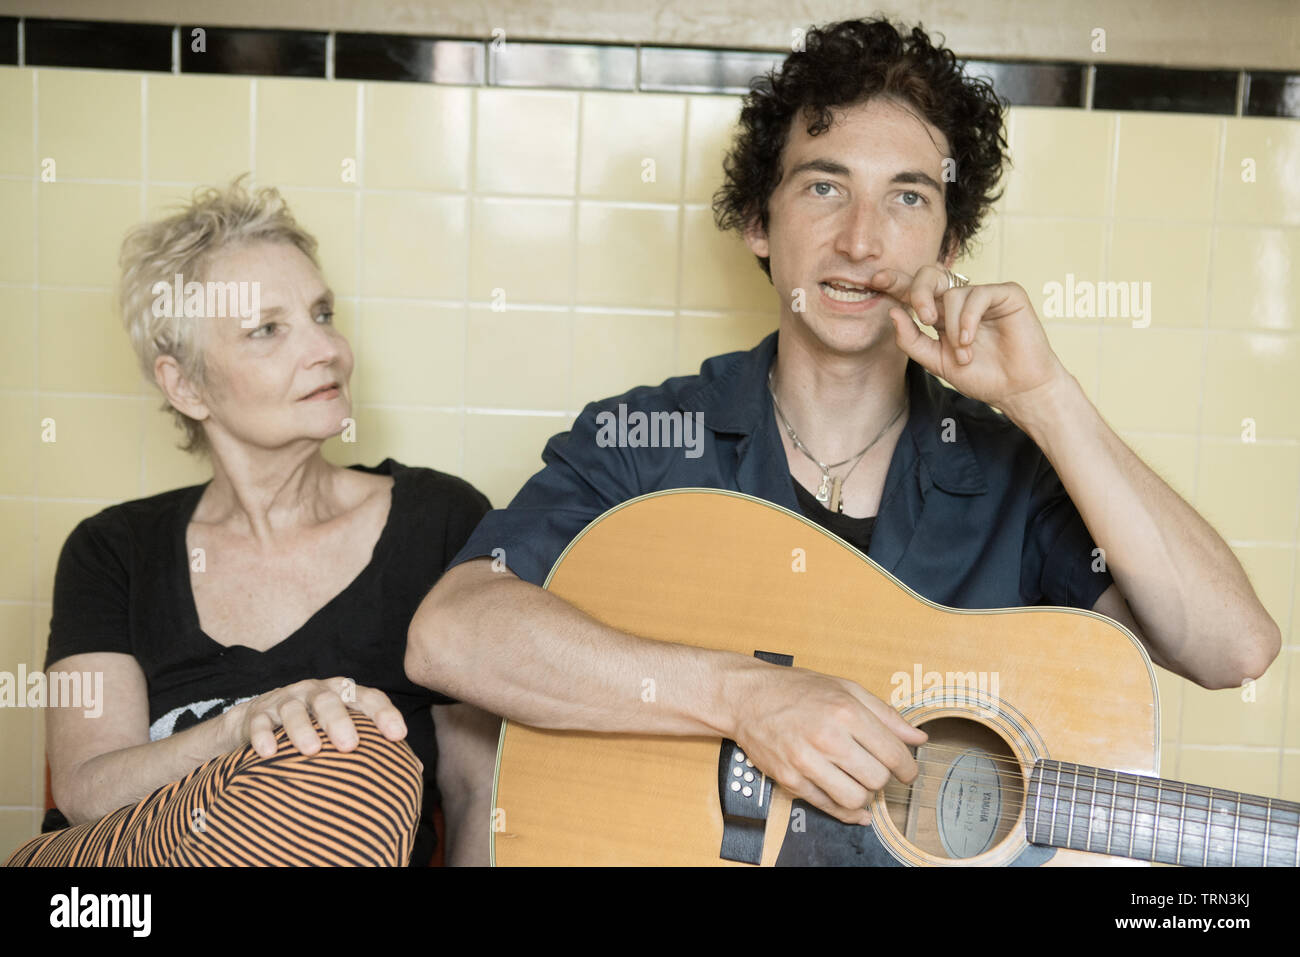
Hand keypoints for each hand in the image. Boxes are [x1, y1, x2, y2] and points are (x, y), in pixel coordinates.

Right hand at [224, 677, 407, 758]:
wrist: (258, 719)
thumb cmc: (314, 728)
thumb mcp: (342, 730)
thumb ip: (374, 744)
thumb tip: (414, 771)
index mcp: (343, 693)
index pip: (368, 697)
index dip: (384, 714)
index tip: (399, 736)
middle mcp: (315, 691)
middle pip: (330, 700)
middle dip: (341, 721)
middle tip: (351, 746)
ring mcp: (285, 699)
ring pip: (295, 709)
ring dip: (302, 728)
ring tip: (311, 750)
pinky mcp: (258, 713)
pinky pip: (259, 722)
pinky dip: (263, 736)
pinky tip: (268, 752)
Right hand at [729, 665, 926, 824]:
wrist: (747, 698)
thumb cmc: (795, 690)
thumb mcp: (846, 689)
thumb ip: (885, 715)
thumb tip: (918, 738)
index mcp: (846, 712)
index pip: (893, 754)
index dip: (907, 768)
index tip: (907, 771)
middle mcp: (827, 737)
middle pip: (877, 779)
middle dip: (883, 779)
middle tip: (876, 770)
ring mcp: (806, 761)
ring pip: (855, 798)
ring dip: (864, 796)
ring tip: (859, 783)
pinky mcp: (790, 779)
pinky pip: (827, 806)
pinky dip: (844, 811)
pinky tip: (850, 805)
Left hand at [869, 265, 1069, 415]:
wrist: (1016, 390)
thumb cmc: (980, 377)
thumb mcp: (936, 362)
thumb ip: (912, 340)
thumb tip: (893, 313)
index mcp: (941, 314)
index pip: (914, 291)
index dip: (896, 282)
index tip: (876, 281)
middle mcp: (960, 300)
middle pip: (930, 275)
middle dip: (919, 292)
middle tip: (924, 318)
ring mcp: (984, 295)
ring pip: (953, 292)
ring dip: (954, 327)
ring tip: (965, 353)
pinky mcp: (1007, 293)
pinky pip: (978, 294)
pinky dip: (968, 319)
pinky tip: (970, 341)